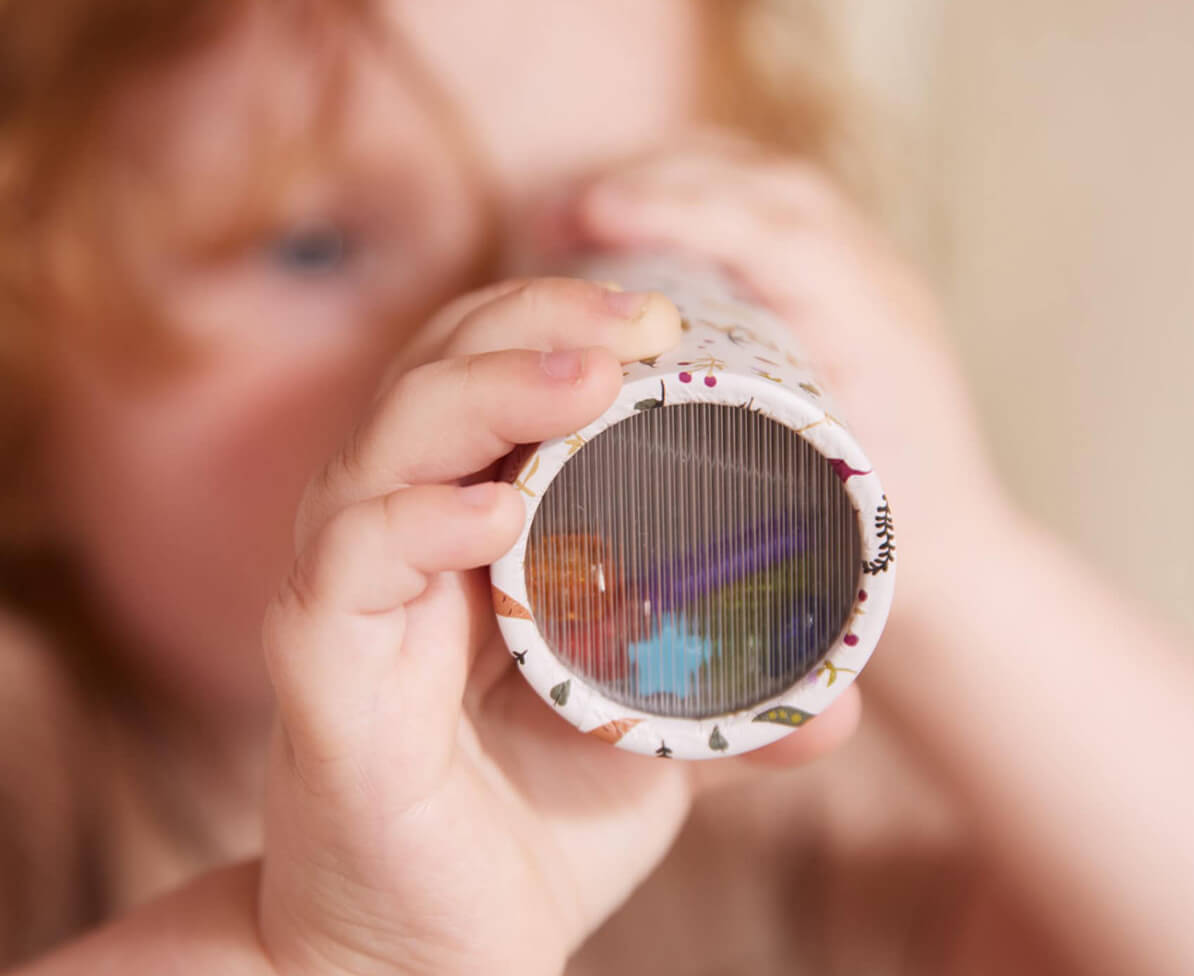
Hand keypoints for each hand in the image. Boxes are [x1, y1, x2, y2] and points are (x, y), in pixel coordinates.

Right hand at [256, 275, 858, 975]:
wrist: (441, 948)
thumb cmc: (533, 821)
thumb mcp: (648, 738)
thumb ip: (725, 700)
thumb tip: (843, 701)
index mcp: (467, 521)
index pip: (489, 372)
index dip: (561, 322)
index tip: (667, 313)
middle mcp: (396, 530)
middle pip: (435, 374)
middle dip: (532, 321)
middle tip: (640, 315)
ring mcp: (350, 591)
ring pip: (384, 444)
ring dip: (485, 393)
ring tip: (588, 377)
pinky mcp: (320, 665)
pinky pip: (347, 564)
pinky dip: (413, 521)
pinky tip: (493, 513)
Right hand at [549, 135, 1014, 619]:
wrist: (962, 549)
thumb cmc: (888, 540)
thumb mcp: (815, 508)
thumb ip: (744, 455)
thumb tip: (622, 415)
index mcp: (878, 333)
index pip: (780, 239)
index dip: (687, 213)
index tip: (596, 214)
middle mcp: (881, 284)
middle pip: (769, 190)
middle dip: (664, 183)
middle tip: (568, 211)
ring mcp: (871, 273)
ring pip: (772, 185)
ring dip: (681, 178)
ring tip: (592, 207)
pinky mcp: (851, 277)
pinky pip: (775, 207)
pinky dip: (706, 193)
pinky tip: (648, 211)